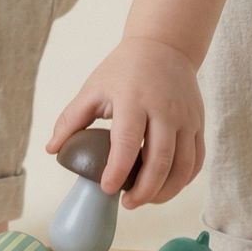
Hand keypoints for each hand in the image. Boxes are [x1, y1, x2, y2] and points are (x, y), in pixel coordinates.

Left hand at [45, 37, 205, 207]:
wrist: (164, 47)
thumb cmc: (123, 70)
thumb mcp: (93, 88)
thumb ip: (71, 119)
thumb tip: (52, 150)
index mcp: (134, 99)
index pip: (127, 141)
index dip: (118, 169)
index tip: (108, 189)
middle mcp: (165, 109)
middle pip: (160, 160)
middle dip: (144, 190)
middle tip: (127, 203)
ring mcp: (186, 118)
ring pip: (183, 166)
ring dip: (166, 191)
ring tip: (145, 200)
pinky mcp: (198, 123)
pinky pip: (197, 160)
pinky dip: (184, 180)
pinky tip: (166, 188)